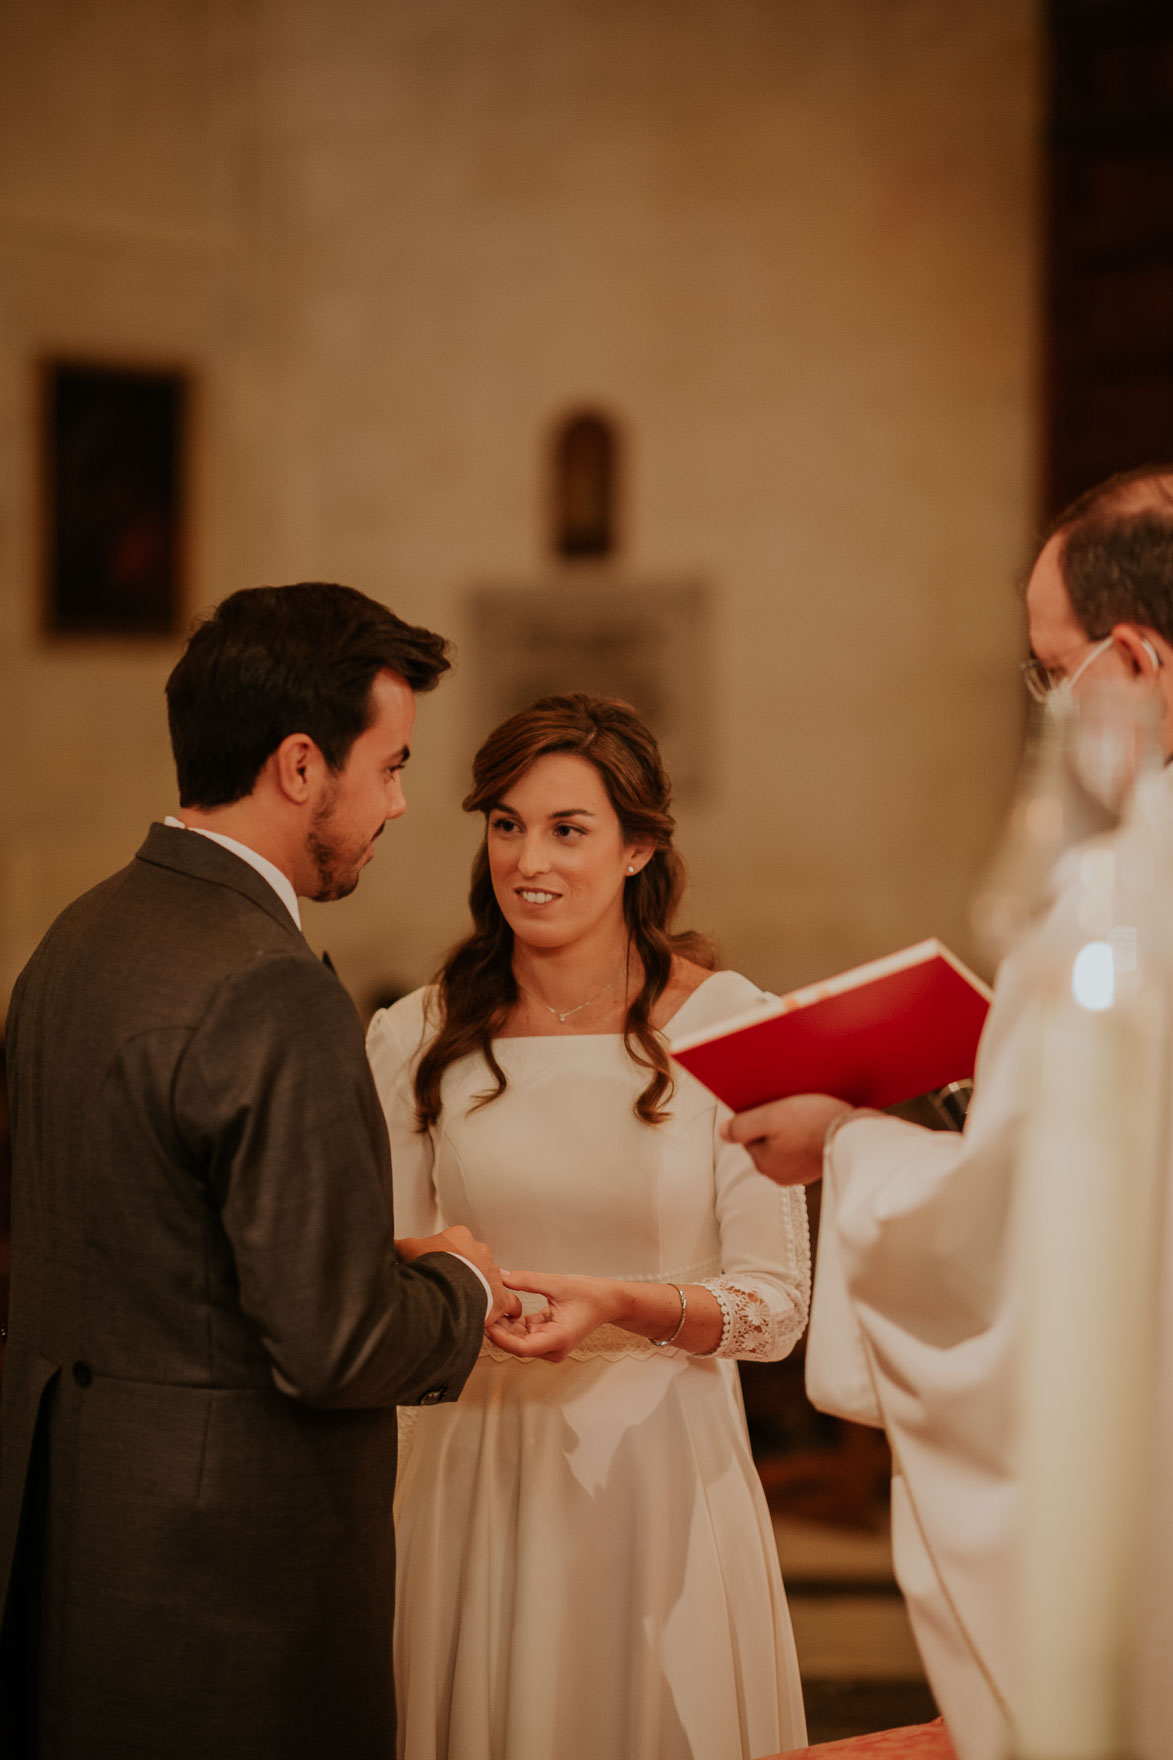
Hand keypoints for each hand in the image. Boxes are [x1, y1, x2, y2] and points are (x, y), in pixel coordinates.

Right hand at [396, 1225, 522, 1325]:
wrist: (447, 1286)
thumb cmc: (430, 1267)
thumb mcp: (407, 1250)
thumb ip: (399, 1246)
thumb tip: (388, 1244)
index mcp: (459, 1237)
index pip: (454, 1244)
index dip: (445, 1257)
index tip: (437, 1268)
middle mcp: (480, 1251)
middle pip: (473, 1260)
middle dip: (464, 1273)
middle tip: (450, 1288)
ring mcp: (492, 1273)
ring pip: (490, 1280)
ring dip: (481, 1290)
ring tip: (468, 1304)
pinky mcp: (501, 1297)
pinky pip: (509, 1304)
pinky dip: (504, 1311)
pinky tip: (497, 1317)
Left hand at [485, 1269, 617, 1362]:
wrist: (608, 1301)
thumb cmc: (590, 1294)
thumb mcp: (557, 1283)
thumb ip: (528, 1280)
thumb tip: (501, 1276)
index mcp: (559, 1339)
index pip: (523, 1347)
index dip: (501, 1338)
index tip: (486, 1323)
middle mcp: (553, 1348)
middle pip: (517, 1345)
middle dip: (498, 1329)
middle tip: (479, 1310)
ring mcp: (550, 1345)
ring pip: (519, 1340)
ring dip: (504, 1325)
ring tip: (488, 1306)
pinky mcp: (547, 1338)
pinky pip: (525, 1333)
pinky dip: (513, 1322)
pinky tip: (502, 1308)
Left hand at [719, 1094, 853, 1185]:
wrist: (855, 1134)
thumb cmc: (812, 1123)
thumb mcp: (770, 1117)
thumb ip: (742, 1126)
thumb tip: (723, 1132)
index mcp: (763, 1163)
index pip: (749, 1135)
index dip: (759, 1116)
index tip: (774, 1106)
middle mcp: (779, 1174)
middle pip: (767, 1140)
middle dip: (775, 1125)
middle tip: (790, 1109)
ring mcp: (800, 1173)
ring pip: (786, 1144)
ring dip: (792, 1130)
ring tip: (806, 1115)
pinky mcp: (817, 1167)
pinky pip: (804, 1147)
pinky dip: (807, 1136)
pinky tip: (817, 1124)